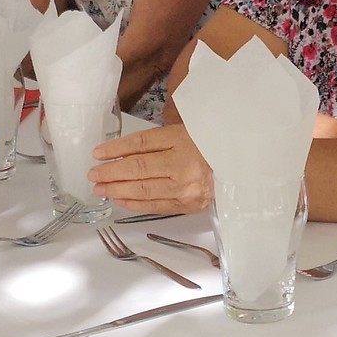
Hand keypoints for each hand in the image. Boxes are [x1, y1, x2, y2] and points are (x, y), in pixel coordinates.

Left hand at [90, 124, 212, 213]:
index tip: (98, 153)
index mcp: (183, 139)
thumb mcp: (187, 130)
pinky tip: (120, 199)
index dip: (116, 148)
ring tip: (100, 189)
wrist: (243, 168)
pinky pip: (155, 205)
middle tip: (93, 174)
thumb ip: (159, 139)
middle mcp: (183, 165)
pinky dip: (134, 203)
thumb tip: (124, 150)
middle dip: (111, 172)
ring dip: (117, 190)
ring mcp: (186, 188)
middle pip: (138, 168)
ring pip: (143, 189)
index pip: (141, 143)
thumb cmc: (212, 145)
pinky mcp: (189, 205)